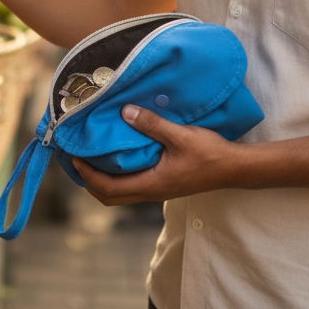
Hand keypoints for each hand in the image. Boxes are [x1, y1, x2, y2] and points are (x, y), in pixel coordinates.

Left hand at [72, 104, 237, 204]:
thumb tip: (125, 112)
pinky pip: (134, 184)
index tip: (74, 158)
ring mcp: (159, 189)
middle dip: (90, 182)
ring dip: (104, 179)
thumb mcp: (179, 136)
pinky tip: (120, 156)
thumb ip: (152, 124)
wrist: (234, 168)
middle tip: (77, 162)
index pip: (110, 188)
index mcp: (152, 184)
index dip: (88, 175)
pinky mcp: (165, 183)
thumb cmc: (209, 154)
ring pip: (122, 192)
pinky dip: (120, 175)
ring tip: (93, 158)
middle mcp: (152, 191)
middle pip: (111, 197)